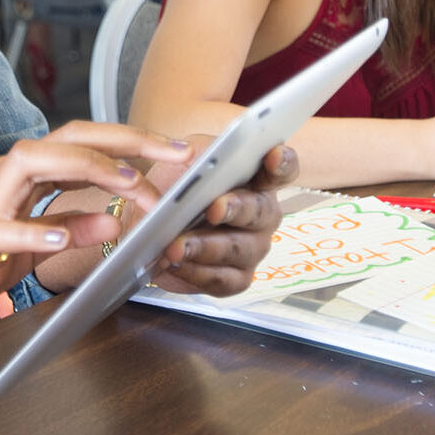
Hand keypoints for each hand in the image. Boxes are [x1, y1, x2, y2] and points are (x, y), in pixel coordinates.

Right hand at [0, 122, 190, 341]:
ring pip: (32, 164)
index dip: (131, 141)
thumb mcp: (26, 246)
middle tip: (175, 155)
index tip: (177, 151)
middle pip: (67, 138)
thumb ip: (66, 227)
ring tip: (129, 184)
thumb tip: (113, 218)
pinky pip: (1, 230)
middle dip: (124, 140)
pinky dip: (35, 232)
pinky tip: (65, 239)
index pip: (82, 142)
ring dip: (86, 169)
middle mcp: (5, 180)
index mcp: (23, 178)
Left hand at [116, 139, 296, 297]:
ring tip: (177, 246)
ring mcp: (253, 248)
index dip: (281, 162)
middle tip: (214, 209)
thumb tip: (203, 155)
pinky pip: (222, 280)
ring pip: (237, 249)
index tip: (272, 154)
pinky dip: (197, 272)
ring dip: (206, 247)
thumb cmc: (177, 186)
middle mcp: (263, 215)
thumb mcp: (185, 159)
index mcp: (258, 180)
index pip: (282, 169)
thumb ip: (199, 154)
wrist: (152, 224)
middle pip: (259, 211)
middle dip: (236, 209)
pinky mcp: (236, 278)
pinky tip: (176, 264)